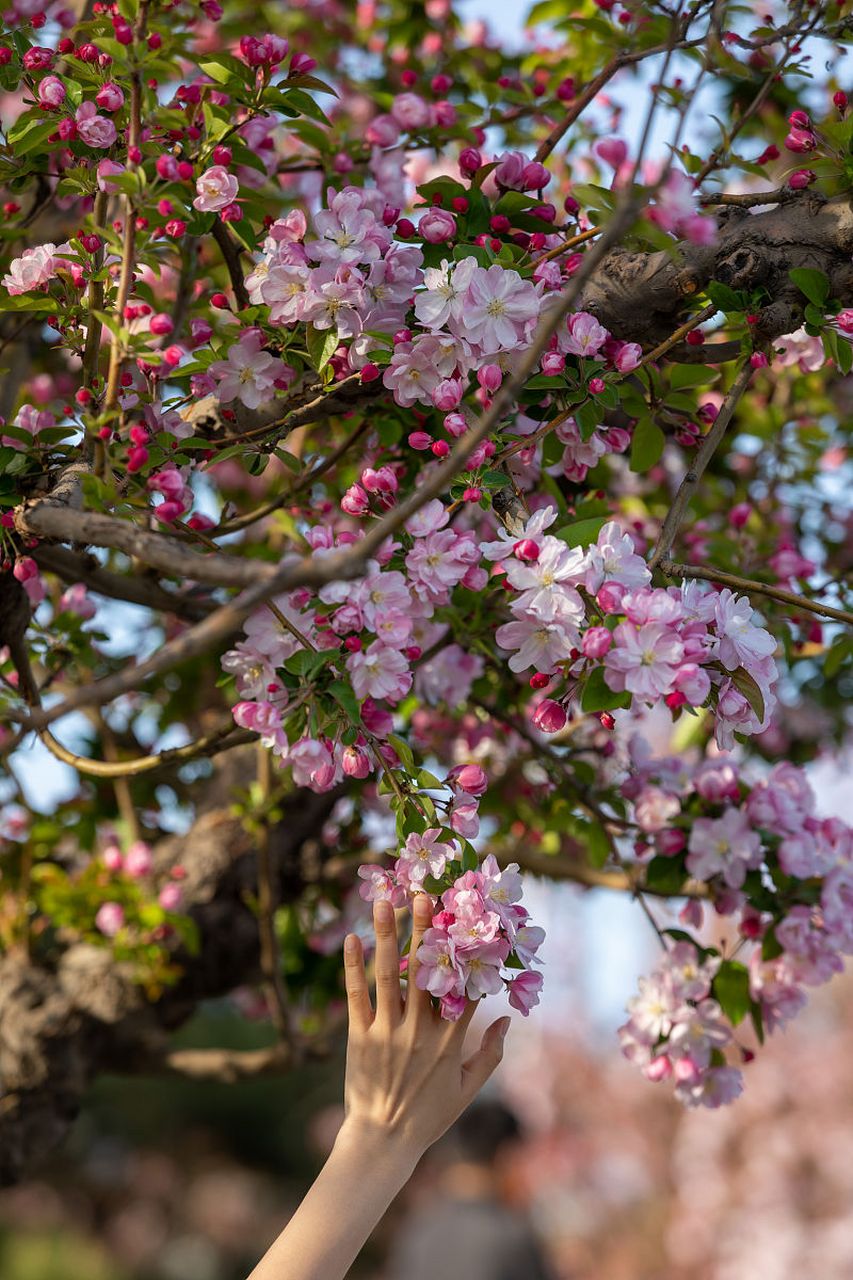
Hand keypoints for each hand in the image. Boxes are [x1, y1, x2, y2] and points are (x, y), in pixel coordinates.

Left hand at [339, 894, 510, 1160]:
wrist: (383, 1141)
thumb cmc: (429, 1116)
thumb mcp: (469, 1089)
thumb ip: (491, 1054)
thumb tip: (508, 1019)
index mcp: (449, 1042)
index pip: (463, 987)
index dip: (467, 951)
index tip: (470, 919)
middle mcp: (419, 1031)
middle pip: (424, 970)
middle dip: (425, 930)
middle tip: (426, 894)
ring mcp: (387, 1032)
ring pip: (387, 975)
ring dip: (386, 935)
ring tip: (384, 901)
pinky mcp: (359, 1037)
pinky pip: (356, 996)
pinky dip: (353, 966)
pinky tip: (352, 939)